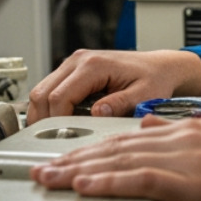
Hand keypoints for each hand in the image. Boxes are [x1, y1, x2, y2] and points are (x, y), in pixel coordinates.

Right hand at [27, 48, 200, 121]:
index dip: (56, 121)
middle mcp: (79, 60)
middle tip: (52, 140)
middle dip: (43, 119)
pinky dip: (49, 107)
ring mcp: (73, 63)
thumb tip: (97, 114)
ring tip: (55, 133)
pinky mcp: (72, 70)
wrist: (160, 67)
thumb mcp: (144, 95)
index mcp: (94, 65)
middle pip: (42, 93)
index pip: (59, 96)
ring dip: (43, 113)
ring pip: (41, 90)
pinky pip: (50, 89)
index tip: (62, 138)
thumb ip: (121, 104)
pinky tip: (61, 121)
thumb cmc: (155, 79)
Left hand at [31, 115, 200, 200]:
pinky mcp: (196, 182)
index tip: (66, 162)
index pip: (131, 140)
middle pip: (118, 147)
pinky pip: (142, 180)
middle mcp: (189, 137)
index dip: (93, 151)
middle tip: (41, 171)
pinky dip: (110, 183)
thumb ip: (193, 149)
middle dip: (74, 159)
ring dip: (80, 171)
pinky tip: (86, 187)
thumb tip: (158, 146)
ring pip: (123, 161)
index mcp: (195, 131)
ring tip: (50, 180)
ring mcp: (192, 158)